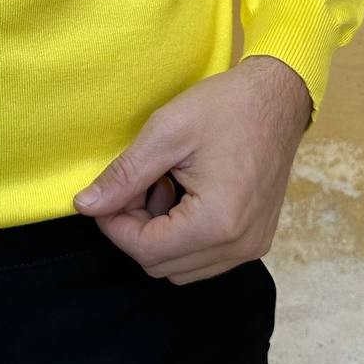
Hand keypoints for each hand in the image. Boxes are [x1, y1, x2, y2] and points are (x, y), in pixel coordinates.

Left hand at [70, 55, 310, 283]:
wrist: (278, 97)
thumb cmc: (226, 107)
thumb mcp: (166, 132)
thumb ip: (124, 175)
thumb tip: (85, 206)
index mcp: (218, 222)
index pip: (145, 251)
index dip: (114, 225)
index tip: (106, 193)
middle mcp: (240, 246)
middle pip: (161, 265)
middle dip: (137, 228)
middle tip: (139, 182)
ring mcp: (252, 246)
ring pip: (181, 267)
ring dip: (159, 234)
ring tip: (163, 184)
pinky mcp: (255, 239)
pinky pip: (205, 256)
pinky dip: (183, 234)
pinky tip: (183, 193)